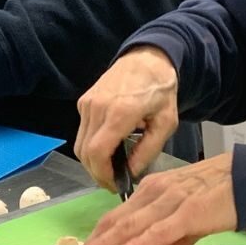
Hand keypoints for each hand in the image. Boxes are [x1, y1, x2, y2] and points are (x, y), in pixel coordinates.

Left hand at [71, 154, 236, 244]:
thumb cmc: (220, 197)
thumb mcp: (187, 220)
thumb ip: (169, 243)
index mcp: (150, 194)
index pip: (115, 220)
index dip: (95, 242)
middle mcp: (153, 194)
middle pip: (114, 224)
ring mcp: (169, 202)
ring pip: (130, 226)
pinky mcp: (189, 212)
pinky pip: (160, 230)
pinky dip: (139, 242)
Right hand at [75, 46, 179, 188]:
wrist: (147, 59)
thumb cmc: (161, 91)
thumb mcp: (166, 123)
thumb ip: (148, 150)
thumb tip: (131, 173)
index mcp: (120, 112)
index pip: (98, 152)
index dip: (103, 175)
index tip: (115, 185)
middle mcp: (98, 107)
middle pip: (84, 152)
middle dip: (97, 173)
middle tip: (114, 182)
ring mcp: (87, 103)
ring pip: (79, 144)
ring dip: (92, 161)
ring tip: (111, 168)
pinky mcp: (83, 101)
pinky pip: (82, 132)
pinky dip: (91, 146)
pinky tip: (108, 149)